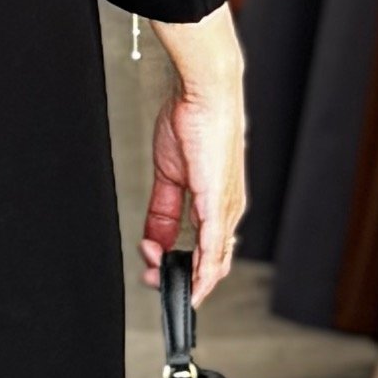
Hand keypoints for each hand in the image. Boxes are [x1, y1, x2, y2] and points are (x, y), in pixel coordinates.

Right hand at [141, 3, 246, 302]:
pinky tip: (192, 283)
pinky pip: (213, 246)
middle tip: (152, 277)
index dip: (178, 264)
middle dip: (179, 278)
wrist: (205, 95)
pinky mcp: (219, 203)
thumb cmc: (194, 122)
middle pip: (210, 262)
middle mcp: (226, 210)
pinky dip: (202, 269)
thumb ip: (162, 210)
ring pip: (214, 261)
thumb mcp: (169, 175)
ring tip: (161, 281)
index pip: (203, 249)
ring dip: (186, 279)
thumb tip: (154, 237)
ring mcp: (225, 208)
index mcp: (215, 203)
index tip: (152, 265)